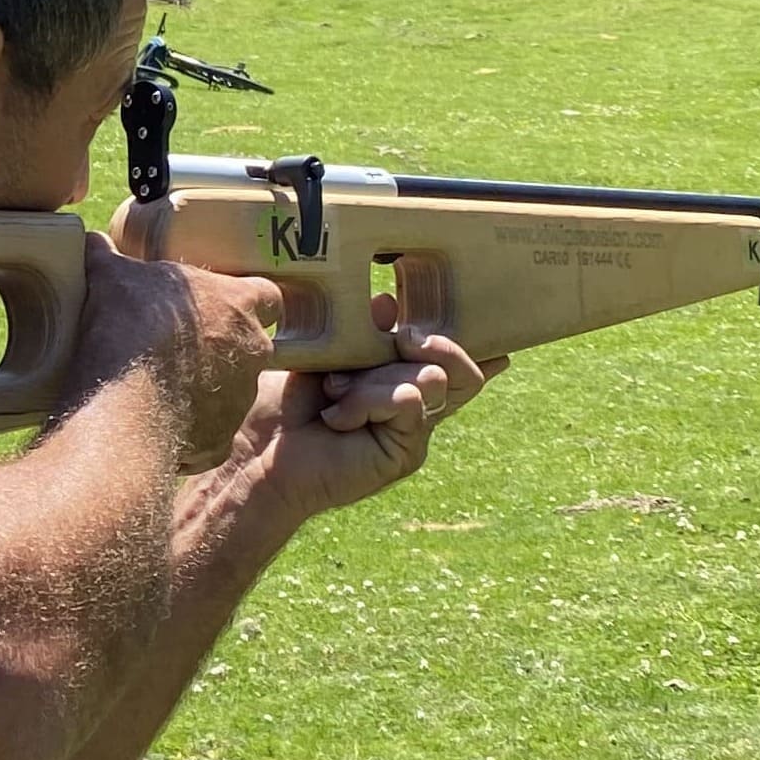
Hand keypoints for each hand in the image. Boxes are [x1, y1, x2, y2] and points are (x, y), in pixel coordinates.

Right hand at [73, 235, 281, 470]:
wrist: (127, 397)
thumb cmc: (129, 326)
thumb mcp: (112, 276)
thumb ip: (109, 257)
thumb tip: (92, 242)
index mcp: (238, 303)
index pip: (267, 296)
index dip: (246, 301)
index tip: (222, 306)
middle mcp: (252, 349)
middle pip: (248, 346)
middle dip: (221, 348)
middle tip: (181, 350)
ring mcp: (241, 397)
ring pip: (232, 391)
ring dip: (206, 390)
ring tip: (163, 389)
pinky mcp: (222, 438)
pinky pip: (211, 434)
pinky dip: (191, 431)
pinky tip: (159, 424)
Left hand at [212, 294, 505, 538]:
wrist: (256, 454)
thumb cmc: (280, 404)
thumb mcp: (325, 350)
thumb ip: (363, 330)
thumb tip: (390, 305)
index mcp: (393, 379)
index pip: (449, 363)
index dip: (478, 353)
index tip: (504, 350)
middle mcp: (410, 404)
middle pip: (455, 363)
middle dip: (424, 341)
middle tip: (393, 340)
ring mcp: (412, 429)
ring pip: (432, 377)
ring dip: (376, 377)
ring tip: (336, 391)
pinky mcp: (405, 451)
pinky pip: (410, 399)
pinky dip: (369, 399)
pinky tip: (338, 417)